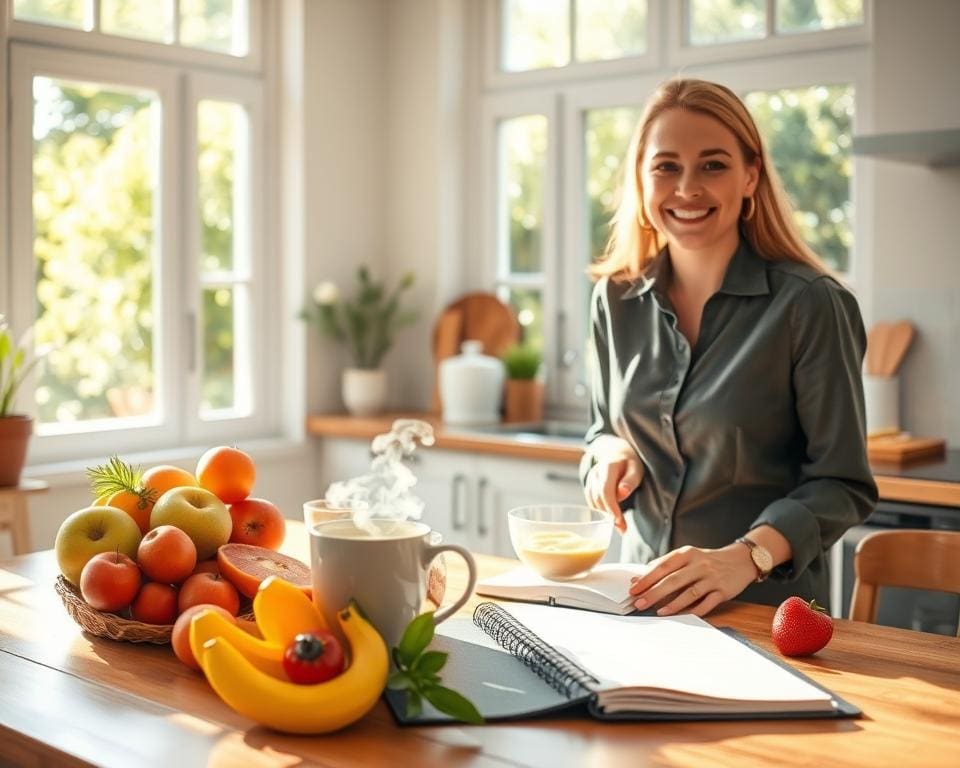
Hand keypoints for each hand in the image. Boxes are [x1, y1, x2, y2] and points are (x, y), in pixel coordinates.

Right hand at [584, 436, 642, 533]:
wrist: (617, 452)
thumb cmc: (630, 462)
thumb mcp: (636, 469)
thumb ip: (630, 481)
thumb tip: (622, 493)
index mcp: (608, 466)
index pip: (605, 490)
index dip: (611, 507)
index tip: (618, 520)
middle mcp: (596, 472)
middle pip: (598, 498)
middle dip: (609, 515)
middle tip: (622, 528)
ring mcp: (590, 478)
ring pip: (593, 501)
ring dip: (604, 514)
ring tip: (619, 522)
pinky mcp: (589, 485)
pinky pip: (591, 501)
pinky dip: (600, 510)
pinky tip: (610, 514)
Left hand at [628, 544, 756, 617]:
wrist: (740, 560)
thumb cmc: (706, 560)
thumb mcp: (687, 556)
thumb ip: (664, 565)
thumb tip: (639, 578)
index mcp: (686, 554)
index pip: (662, 566)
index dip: (647, 578)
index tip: (633, 589)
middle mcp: (699, 564)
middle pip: (673, 580)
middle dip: (654, 592)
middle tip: (639, 603)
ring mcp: (712, 578)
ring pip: (689, 592)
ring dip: (672, 604)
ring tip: (657, 612)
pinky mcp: (723, 591)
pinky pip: (706, 603)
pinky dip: (693, 610)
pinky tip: (681, 616)